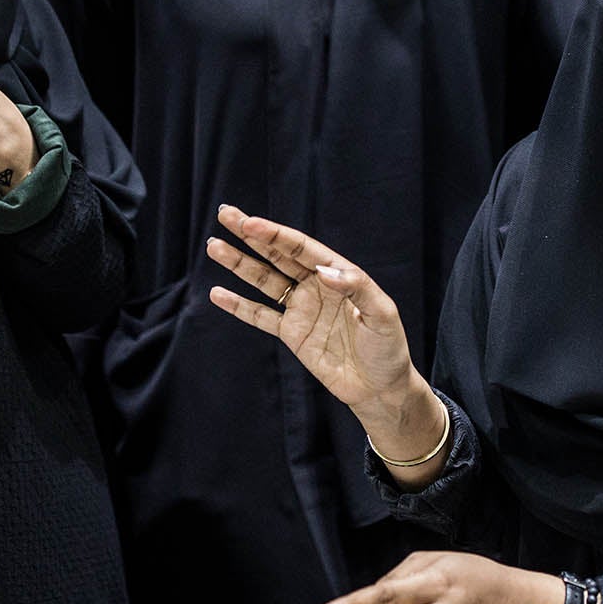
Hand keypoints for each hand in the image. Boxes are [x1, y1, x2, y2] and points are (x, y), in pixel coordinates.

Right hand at [204, 205, 443, 461]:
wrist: (380, 389)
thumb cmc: (388, 348)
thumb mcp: (383, 315)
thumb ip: (356, 288)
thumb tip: (324, 271)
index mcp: (339, 274)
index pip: (302, 249)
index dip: (276, 235)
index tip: (251, 223)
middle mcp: (317, 286)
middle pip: (278, 255)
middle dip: (252, 235)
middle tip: (226, 214)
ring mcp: (302, 309)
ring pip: (264, 280)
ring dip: (240, 264)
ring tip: (214, 246)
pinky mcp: (292, 333)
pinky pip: (261, 317)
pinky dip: (238, 306)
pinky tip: (217, 294)